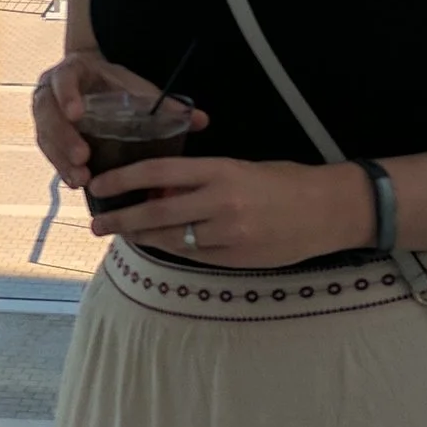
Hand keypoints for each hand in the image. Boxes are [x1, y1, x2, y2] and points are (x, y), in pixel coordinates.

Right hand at [32, 53, 208, 187]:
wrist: (93, 80)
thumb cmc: (116, 84)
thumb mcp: (137, 88)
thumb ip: (164, 103)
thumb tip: (201, 119)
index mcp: (73, 71)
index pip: (63, 78)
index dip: (67, 95)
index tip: (77, 114)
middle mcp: (51, 91)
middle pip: (46, 112)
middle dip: (62, 136)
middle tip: (82, 157)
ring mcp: (46, 113)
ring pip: (44, 135)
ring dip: (60, 158)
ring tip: (81, 178)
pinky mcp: (46, 134)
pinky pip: (48, 151)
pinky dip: (61, 167)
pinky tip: (77, 182)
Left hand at [85, 153, 373, 267]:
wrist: (329, 210)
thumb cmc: (286, 181)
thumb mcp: (242, 168)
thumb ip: (202, 179)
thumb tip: (160, 189)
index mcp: (221, 171)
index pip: (159, 172)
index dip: (123, 179)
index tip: (100, 184)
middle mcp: (220, 202)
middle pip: (155, 213)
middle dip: (120, 219)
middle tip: (97, 223)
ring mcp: (228, 234)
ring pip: (170, 238)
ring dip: (143, 237)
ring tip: (123, 234)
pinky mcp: (236, 258)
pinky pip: (193, 255)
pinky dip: (172, 249)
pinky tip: (159, 244)